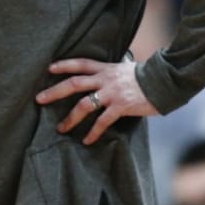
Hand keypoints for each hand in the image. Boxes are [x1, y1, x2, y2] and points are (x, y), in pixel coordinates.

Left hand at [35, 56, 158, 143]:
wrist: (165, 81)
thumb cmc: (146, 77)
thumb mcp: (126, 69)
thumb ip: (112, 72)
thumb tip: (104, 76)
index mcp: (106, 68)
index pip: (81, 63)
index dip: (64, 65)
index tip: (49, 68)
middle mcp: (105, 79)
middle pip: (74, 83)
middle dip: (55, 92)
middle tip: (39, 100)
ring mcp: (112, 93)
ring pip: (84, 105)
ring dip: (70, 118)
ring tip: (60, 128)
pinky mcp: (121, 106)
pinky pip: (102, 121)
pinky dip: (93, 132)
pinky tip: (86, 140)